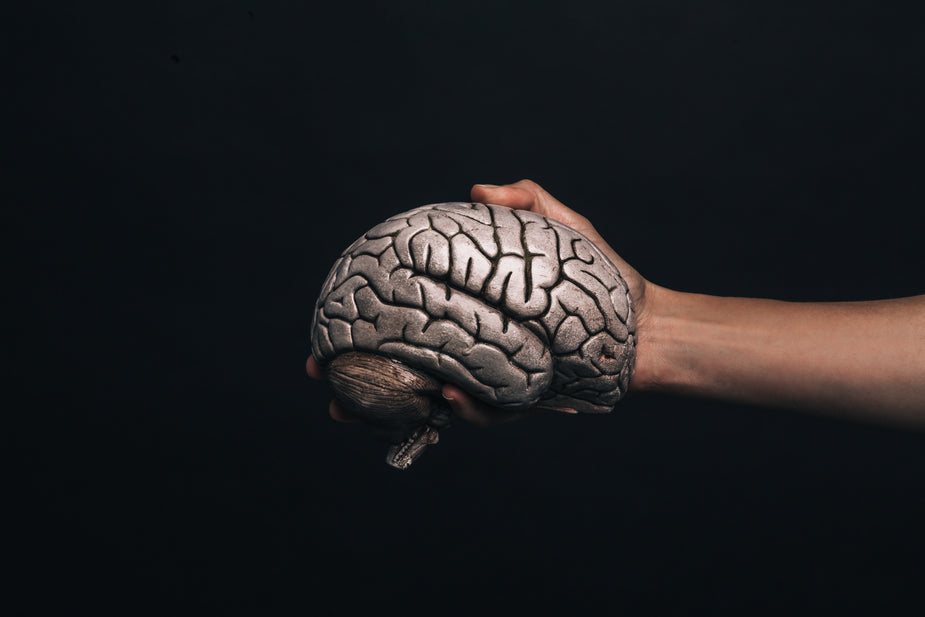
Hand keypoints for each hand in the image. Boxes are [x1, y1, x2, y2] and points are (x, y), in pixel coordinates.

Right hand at [307, 179, 654, 425]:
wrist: (648, 323)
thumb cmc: (604, 275)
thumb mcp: (565, 228)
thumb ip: (526, 201)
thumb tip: (477, 190)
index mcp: (470, 308)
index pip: (407, 315)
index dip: (366, 321)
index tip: (328, 322)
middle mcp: (474, 346)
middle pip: (403, 367)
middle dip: (358, 381)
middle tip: (324, 381)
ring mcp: (495, 376)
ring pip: (433, 400)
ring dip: (395, 407)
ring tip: (361, 406)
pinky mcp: (523, 401)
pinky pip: (487, 414)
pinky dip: (468, 411)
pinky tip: (452, 399)